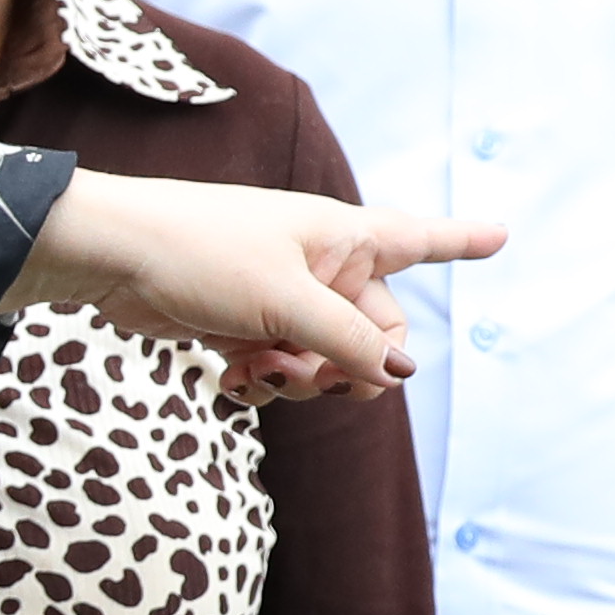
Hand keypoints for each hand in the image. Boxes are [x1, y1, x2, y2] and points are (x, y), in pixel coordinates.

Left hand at [22, 178, 508, 398]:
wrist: (112, 257)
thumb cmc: (198, 254)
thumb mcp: (285, 303)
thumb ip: (348, 342)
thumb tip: (398, 374)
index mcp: (345, 237)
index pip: (420, 237)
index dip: (461, 240)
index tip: (503, 233)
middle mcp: (323, 262)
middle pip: (374, 334)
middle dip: (346, 367)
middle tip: (301, 374)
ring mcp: (284, 294)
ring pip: (326, 359)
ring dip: (298, 380)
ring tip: (256, 372)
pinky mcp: (247, 320)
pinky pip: (282, 364)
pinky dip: (265, 380)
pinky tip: (231, 382)